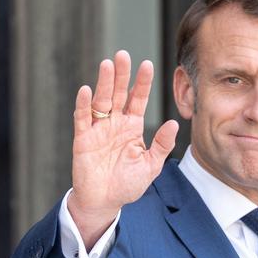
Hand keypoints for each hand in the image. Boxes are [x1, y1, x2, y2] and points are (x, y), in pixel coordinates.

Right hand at [70, 51, 178, 243]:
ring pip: (101, 101)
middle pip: (119, 94)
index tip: (147, 65)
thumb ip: (161, 145)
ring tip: (108, 65)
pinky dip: (84, 105)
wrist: (105, 202)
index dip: (142, 83)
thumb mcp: (150, 166)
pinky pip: (83, 119)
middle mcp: (115, 124)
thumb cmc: (127, 184)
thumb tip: (174, 123)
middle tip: (124, 55)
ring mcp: (98, 130)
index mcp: (132, 127)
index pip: (138, 99)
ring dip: (104, 83)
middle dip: (122, 75)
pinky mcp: (83, 139)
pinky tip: (87, 91)